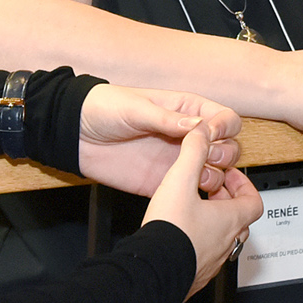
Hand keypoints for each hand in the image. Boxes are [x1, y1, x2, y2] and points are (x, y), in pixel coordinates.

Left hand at [77, 85, 241, 196]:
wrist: (75, 135)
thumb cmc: (103, 109)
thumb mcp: (135, 108)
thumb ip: (166, 118)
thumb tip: (196, 125)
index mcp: (185, 110)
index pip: (224, 118)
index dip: (224, 127)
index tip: (210, 134)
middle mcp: (186, 137)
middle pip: (228, 146)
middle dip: (224, 154)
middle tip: (206, 157)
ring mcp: (177, 160)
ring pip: (216, 171)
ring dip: (215, 175)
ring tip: (196, 177)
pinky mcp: (164, 182)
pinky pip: (191, 192)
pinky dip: (198, 195)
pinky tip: (187, 191)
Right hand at [142, 127, 263, 297]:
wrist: (153, 271)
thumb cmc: (170, 232)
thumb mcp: (179, 181)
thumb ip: (192, 152)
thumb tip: (200, 131)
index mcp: (230, 220)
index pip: (254, 202)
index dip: (244, 186)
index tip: (229, 177)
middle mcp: (227, 243)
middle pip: (240, 220)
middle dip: (227, 202)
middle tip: (210, 190)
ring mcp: (213, 262)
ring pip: (224, 239)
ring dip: (214, 223)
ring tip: (194, 211)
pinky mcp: (197, 276)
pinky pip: (206, 257)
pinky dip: (200, 242)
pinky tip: (180, 236)